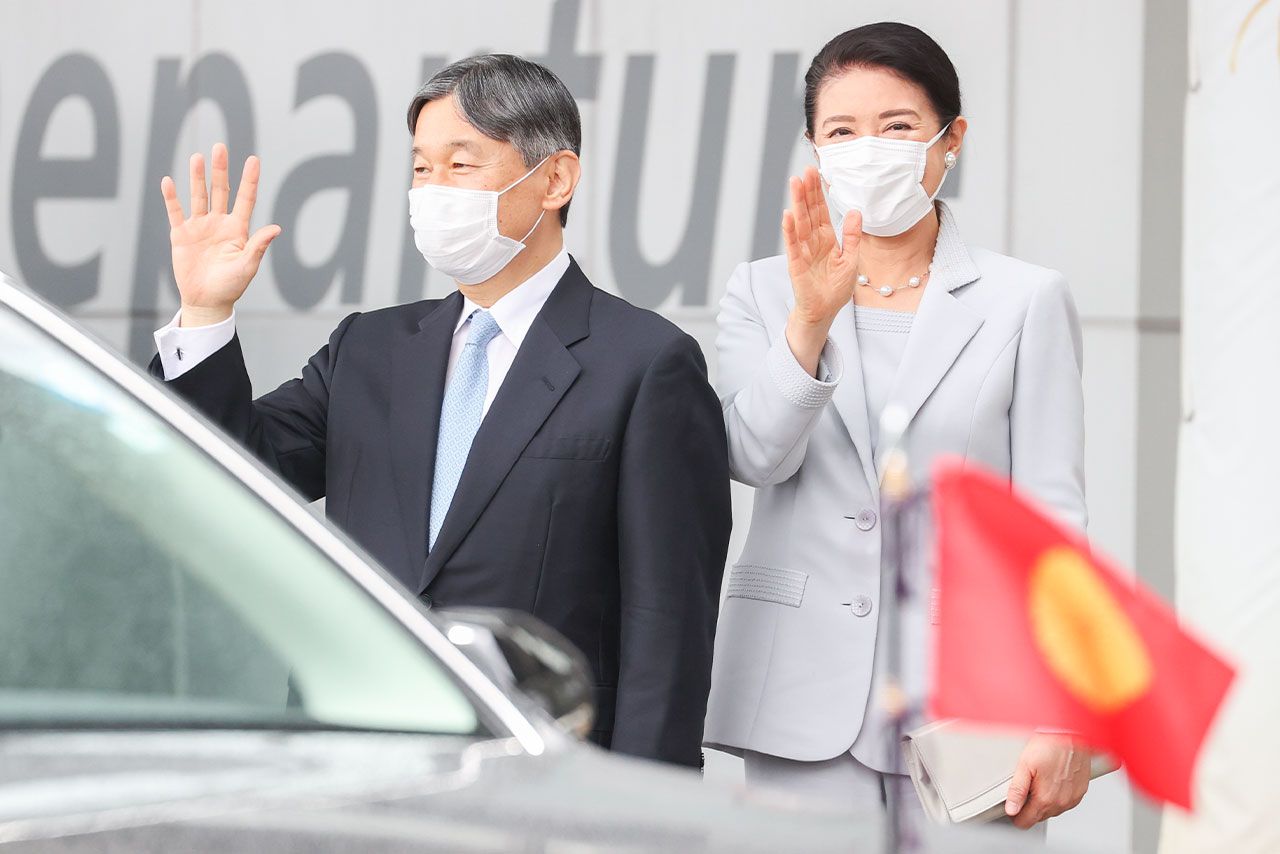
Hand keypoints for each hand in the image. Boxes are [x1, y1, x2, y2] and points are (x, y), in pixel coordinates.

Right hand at [160, 143, 280, 326]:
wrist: (207, 301)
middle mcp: (219, 223)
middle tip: (220, 147)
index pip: (245, 199)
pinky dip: (172, 197)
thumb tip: (276, 228)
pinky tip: (169, 181)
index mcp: (238, 229)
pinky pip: (175, 212)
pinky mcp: (181, 234)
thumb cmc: (231, 286)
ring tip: (198, 157)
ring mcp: (199, 227)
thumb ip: (258, 245)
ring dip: (197, 177)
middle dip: (220, 170)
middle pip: (220, 191)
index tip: (253, 159)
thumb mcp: (248, 265)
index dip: (249, 180)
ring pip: (198, 196)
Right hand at [781, 166, 861, 375]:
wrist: (825, 311)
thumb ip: (853, 236)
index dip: (819, 192)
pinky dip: (790, 230)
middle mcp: (813, 241)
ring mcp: (803, 251)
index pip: (822, 210)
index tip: (816, 172)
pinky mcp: (796, 264)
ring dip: (797, 203)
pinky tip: (788, 215)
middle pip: (809, 211)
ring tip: (795, 183)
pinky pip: (793, 245)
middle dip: (807, 191)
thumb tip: (856, 211)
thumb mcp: (851, 260)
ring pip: (800, 222)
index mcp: (827, 238)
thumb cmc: (836, 287)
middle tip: (805, 170)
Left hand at [1005, 733, 1090, 828]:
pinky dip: (1057, 797)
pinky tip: (1052, 782)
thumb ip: (1017, 790)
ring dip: (1044, 803)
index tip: (1012, 809)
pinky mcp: (1081, 792)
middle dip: (1029, 808)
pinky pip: (1065, 803)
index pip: (1027, 822)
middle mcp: (1061, 802)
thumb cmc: (1050, 744)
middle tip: (1025, 789)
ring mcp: (1072, 798)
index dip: (1016, 817)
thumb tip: (1011, 809)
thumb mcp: (1025, 765)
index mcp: (1046, 799)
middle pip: (1039, 817)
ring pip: (1053, 811)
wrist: (1071, 733)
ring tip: (1039, 782)